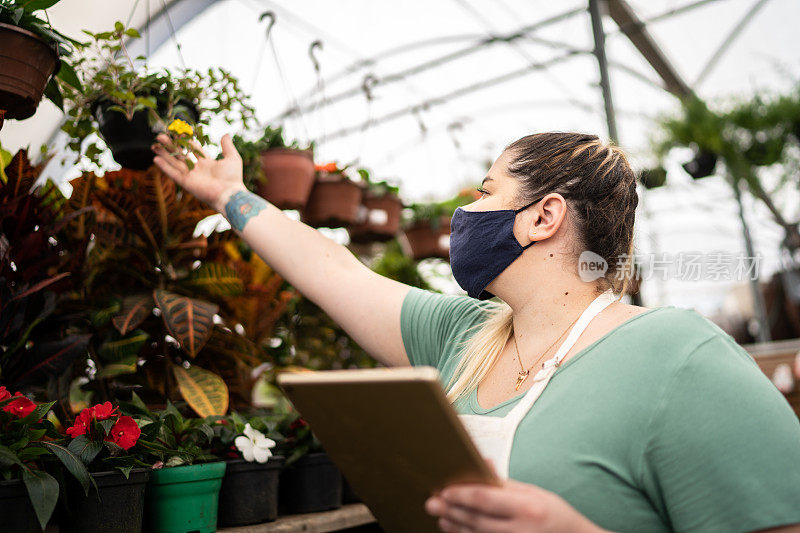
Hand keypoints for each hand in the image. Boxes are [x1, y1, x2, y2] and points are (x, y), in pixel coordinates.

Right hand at [151, 133, 245, 212]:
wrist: (229, 194)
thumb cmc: (233, 178)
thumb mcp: (232, 158)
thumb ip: (227, 146)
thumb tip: (226, 134)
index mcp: (207, 164)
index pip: (193, 150)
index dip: (186, 141)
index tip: (179, 132)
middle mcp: (197, 169)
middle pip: (180, 155)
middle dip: (171, 145)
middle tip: (160, 136)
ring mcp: (190, 176)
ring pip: (174, 162)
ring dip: (164, 154)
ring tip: (154, 145)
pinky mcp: (186, 183)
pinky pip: (173, 173)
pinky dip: (164, 166)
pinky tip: (155, 159)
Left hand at [425, 461, 606, 532]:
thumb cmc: (555, 515)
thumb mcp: (534, 493)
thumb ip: (505, 483)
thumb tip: (482, 464)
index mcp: (526, 508)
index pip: (484, 499)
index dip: (461, 495)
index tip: (445, 490)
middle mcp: (519, 529)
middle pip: (475, 519)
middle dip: (451, 510)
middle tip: (431, 503)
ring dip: (455, 525)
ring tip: (440, 516)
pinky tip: (455, 530)